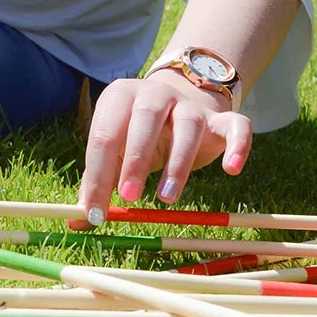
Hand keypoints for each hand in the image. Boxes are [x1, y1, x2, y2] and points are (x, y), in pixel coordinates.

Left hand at [77, 71, 252, 222]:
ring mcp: (190, 104)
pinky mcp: (221, 119)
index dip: (98, 175)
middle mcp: (155, 94)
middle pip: (145, 119)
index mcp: (119, 98)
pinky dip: (238, 145)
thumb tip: (78, 222)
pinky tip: (231, 169)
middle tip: (129, 197)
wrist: (182, 101)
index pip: (104, 135)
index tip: (96, 213)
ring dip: (178, 162)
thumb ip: (98, 182)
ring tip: (167, 197)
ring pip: (188, 126)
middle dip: (135, 159)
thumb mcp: (116, 153)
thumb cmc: (138, 136)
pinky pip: (236, 126)